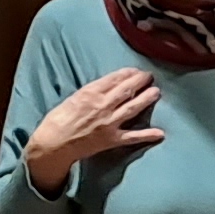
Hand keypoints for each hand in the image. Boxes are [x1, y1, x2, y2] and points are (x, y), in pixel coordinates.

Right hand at [24, 65, 164, 187]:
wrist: (54, 143)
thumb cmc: (58, 120)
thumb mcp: (74, 98)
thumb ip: (92, 92)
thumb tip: (107, 88)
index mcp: (91, 92)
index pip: (115, 79)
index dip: (128, 73)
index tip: (135, 70)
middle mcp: (103, 105)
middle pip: (127, 90)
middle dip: (140, 81)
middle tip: (149, 76)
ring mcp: (109, 123)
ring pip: (133, 107)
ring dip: (147, 99)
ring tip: (157, 92)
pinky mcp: (112, 139)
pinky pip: (133, 137)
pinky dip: (147, 135)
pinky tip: (160, 133)